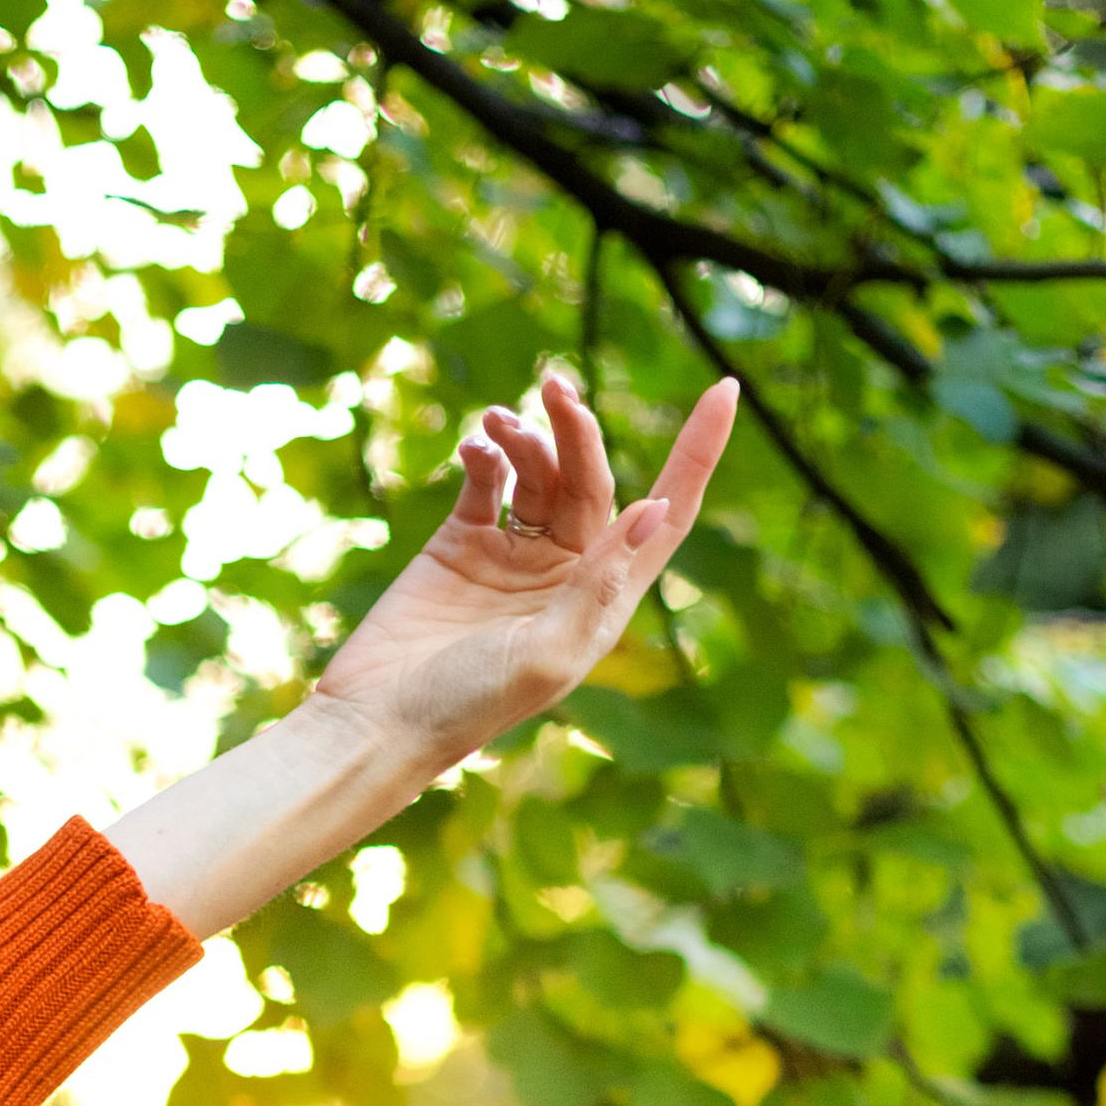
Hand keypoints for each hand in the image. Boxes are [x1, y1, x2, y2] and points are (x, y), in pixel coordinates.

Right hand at [308, 368, 738, 775]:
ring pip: (539, 473)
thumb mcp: (547, 652)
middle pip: (592, 481)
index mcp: (603, 602)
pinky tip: (476, 447)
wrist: (380, 719)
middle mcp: (566, 573)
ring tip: (499, 424)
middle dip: (579, 431)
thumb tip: (654, 510)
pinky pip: (486, 482)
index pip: (666, 516)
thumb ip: (599, 583)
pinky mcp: (462, 543)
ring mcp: (514, 555)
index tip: (725, 388)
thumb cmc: (469, 705)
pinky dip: (485, 455)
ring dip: (527, 438)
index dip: (697, 454)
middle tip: (555, 386)